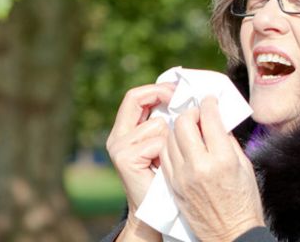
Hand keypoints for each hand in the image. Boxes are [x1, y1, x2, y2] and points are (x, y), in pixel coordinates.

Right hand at [106, 83, 174, 240]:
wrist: (157, 210)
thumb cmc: (167, 176)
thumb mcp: (164, 143)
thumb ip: (165, 121)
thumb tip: (182, 94)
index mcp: (125, 130)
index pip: (135, 96)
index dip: (156, 88)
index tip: (178, 89)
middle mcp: (117, 136)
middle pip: (136, 99)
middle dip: (161, 95)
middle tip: (180, 98)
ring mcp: (118, 147)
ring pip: (156, 124)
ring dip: (171, 138)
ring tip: (170, 156)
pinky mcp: (124, 158)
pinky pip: (156, 141)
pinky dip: (166, 152)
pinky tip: (164, 167)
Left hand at [161, 96, 264, 241]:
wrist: (230, 235)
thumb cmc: (244, 201)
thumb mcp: (244, 166)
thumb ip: (228, 140)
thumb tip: (216, 119)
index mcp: (222, 159)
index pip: (209, 118)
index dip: (209, 104)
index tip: (209, 100)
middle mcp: (199, 166)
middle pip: (183, 123)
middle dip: (190, 112)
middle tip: (198, 113)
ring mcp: (182, 176)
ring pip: (170, 137)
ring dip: (179, 127)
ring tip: (189, 128)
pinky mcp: (172, 185)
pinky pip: (165, 154)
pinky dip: (172, 144)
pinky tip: (181, 144)